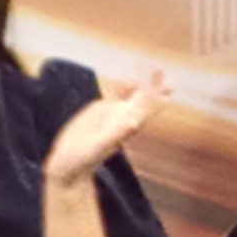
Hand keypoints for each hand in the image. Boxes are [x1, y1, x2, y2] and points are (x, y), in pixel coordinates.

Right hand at [43, 70, 167, 189]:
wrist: (69, 167)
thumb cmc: (82, 161)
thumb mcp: (96, 148)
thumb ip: (114, 136)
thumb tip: (133, 123)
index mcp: (124, 127)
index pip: (145, 110)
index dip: (156, 98)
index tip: (168, 85)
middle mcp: (121, 120)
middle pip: (142, 101)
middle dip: (153, 87)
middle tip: (162, 70)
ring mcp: (110, 115)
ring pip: (130, 97)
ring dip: (140, 84)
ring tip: (151, 71)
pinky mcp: (98, 112)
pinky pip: (113, 97)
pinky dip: (121, 87)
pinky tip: (126, 80)